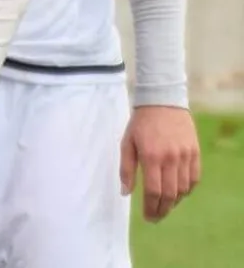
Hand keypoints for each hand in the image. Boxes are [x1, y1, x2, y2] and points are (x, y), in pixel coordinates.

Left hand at [122, 105, 199, 221]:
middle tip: (156, 217)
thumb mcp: (127, 142)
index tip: (147, 217)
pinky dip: (187, 190)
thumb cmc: (140, 123)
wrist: (162, 102)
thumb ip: (126, 169)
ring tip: (164, 205)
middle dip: (162, 210)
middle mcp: (170, 158)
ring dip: (174, 201)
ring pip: (183, 189)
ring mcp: (185, 156)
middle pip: (170, 194)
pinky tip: (177, 192)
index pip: (154, 191)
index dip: (151, 208)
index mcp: (151, 156)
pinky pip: (194, 179)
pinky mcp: (195, 153)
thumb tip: (125, 193)